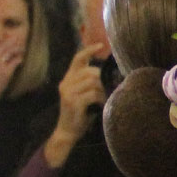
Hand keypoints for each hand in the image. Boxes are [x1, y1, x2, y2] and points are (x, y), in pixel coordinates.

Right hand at [0, 41, 24, 98]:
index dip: (3, 42)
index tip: (9, 39)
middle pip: (2, 47)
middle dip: (11, 42)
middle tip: (18, 39)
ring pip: (8, 53)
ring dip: (16, 49)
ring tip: (22, 48)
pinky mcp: (6, 73)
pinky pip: (13, 63)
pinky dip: (18, 59)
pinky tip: (21, 58)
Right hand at [47, 44, 107, 164]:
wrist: (68, 131)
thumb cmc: (81, 113)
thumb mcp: (85, 95)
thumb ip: (92, 83)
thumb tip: (110, 75)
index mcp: (68, 78)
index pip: (77, 59)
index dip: (89, 50)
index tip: (101, 45)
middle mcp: (66, 82)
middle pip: (89, 71)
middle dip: (102, 78)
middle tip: (109, 88)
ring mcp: (68, 92)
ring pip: (92, 82)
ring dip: (103, 89)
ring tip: (105, 97)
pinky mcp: (72, 101)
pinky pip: (92, 94)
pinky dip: (100, 98)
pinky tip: (102, 103)